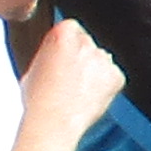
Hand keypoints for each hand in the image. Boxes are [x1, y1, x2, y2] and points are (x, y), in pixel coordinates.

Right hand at [20, 19, 127, 143]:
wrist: (53, 122)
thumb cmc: (38, 99)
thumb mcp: (33, 66)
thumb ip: (49, 53)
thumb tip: (56, 56)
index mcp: (63, 32)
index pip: (70, 28)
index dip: (65, 45)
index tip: (61, 57)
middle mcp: (87, 42)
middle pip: (87, 43)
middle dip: (81, 57)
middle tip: (69, 78)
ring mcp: (104, 59)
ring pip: (101, 60)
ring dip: (94, 71)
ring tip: (78, 92)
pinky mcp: (116, 76)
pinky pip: (113, 77)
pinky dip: (106, 86)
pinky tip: (89, 97)